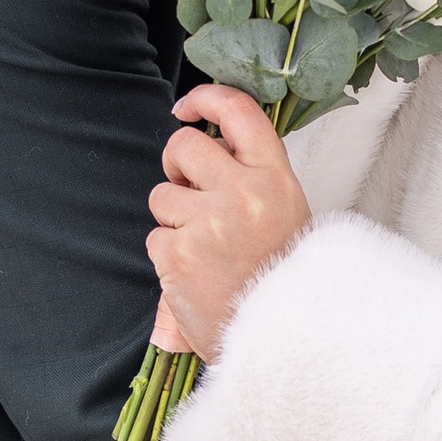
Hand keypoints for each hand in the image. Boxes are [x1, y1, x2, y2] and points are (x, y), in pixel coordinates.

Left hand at [146, 86, 311, 359]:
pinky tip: (196, 275)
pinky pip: (155, 236)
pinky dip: (168, 256)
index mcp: (276, 179)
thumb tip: (203, 144)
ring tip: (206, 250)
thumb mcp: (286, 213)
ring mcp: (210, 223)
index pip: (239, 112)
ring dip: (173, 219)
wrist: (283, 342)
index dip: (206, 98)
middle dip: (176, 167)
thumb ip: (252, 175)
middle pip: (184, 146)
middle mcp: (245, 193)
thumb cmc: (282, 279)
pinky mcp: (180, 254)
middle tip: (189, 193)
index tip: (187, 108)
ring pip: (162, 196)